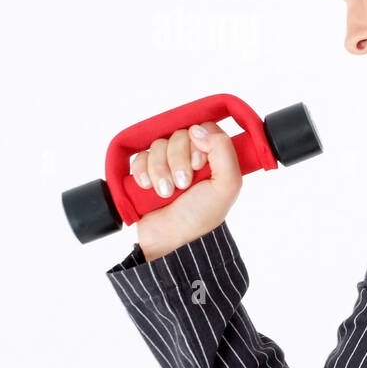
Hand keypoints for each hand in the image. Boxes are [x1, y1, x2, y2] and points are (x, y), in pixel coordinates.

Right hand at [130, 122, 242, 259]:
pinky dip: (142, 172)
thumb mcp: (226, 185)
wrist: (170, 240)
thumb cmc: (201, 215)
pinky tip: (148, 188)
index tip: (199, 164)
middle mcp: (192, 157)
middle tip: (183, 184)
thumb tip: (198, 129)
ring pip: (158, 145)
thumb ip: (224, 151)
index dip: (199, 141)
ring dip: (160, 169)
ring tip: (166, 192)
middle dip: (178, 161)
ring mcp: (167, 163)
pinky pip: (139, 156)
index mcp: (214, 158)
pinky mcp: (145, 171)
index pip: (205, 128)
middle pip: (179, 135)